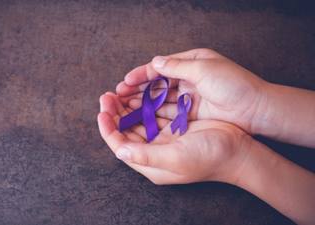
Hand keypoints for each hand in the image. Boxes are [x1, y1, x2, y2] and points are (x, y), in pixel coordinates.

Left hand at [97, 92, 251, 184]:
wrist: (238, 152)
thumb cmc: (208, 158)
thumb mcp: (175, 159)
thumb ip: (146, 156)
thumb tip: (118, 150)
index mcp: (150, 163)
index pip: (120, 145)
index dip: (108, 128)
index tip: (102, 111)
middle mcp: (154, 151)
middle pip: (126, 130)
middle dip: (115, 113)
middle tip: (107, 95)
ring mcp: (164, 138)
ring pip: (138, 120)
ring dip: (127, 106)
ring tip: (119, 91)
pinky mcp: (175, 126)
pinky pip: (153, 113)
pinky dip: (145, 103)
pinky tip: (139, 92)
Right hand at [116, 48, 267, 133]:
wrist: (255, 109)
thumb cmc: (233, 84)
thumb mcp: (204, 69)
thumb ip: (177, 66)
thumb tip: (154, 62)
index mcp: (192, 62)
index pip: (160, 67)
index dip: (141, 74)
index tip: (124, 82)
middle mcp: (188, 78)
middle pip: (157, 84)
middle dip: (137, 90)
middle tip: (118, 96)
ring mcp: (189, 96)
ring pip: (160, 99)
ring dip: (143, 102)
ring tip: (124, 108)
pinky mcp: (192, 112)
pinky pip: (169, 112)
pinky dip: (155, 113)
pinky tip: (141, 117)